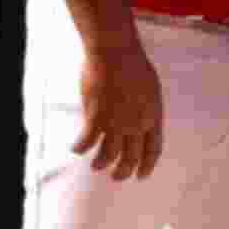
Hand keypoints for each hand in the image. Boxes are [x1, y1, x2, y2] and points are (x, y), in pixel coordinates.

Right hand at [72, 44, 163, 181]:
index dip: (146, 166)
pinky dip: (80, 148)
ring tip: (96, 166)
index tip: (141, 175)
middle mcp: (135, 124)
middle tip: (116, 177)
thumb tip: (143, 120)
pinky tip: (75, 148)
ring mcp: (115, 123)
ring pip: (108, 156)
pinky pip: (86, 142)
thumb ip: (146, 107)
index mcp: (152, 116)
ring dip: (100, 164)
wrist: (115, 51)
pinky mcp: (96, 118)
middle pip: (131, 158)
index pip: (153, 150)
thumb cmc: (132, 62)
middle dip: (123, 172)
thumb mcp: (150, 87)